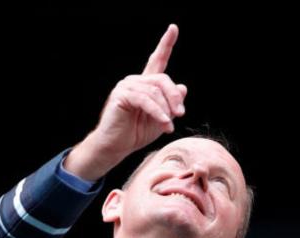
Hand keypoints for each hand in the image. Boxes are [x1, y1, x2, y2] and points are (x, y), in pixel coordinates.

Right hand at [64, 24, 187, 180]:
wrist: (116, 146)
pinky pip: (145, 100)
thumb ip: (171, 104)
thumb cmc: (136, 133)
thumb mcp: (161, 118)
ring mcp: (127, 86)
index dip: (166, 44)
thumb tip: (183, 87)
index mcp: (146, 84)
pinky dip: (157, 112)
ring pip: (155, 91)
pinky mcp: (121, 95)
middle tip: (181, 114)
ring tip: (169, 126)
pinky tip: (164, 123)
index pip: (157, 60)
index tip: (173, 28)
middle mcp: (136, 81)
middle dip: (174, 97)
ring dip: (166, 110)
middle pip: (163, 80)